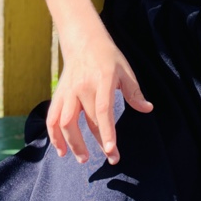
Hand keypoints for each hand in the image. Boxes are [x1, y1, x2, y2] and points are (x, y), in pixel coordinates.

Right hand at [46, 33, 152, 165]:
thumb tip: (148, 109)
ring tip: (83, 159)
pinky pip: (52, 118)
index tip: (111, 150)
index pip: (103, 110)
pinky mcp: (59, 95)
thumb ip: (134, 92)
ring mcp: (68, 91)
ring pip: (65, 122)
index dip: (107, 131)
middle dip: (99, 142)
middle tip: (111, 159)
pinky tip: (61, 151)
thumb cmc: (108, 57)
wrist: (83, 41)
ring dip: (73, 143)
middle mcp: (82, 87)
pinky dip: (54, 136)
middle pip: (88, 120)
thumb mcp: (125, 70)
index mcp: (102, 80)